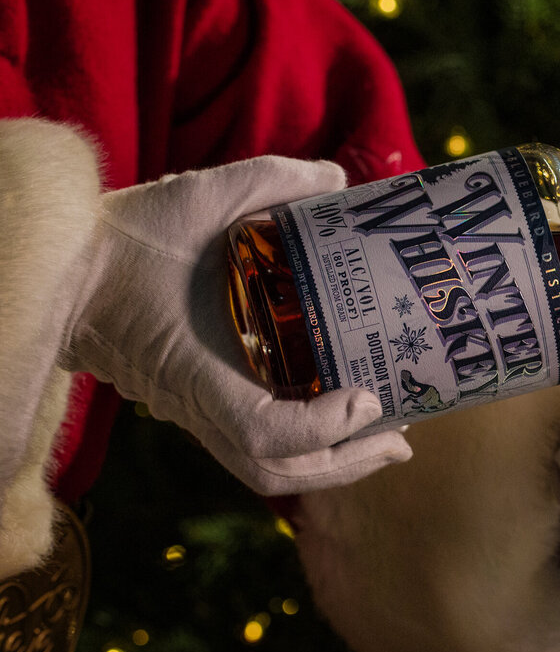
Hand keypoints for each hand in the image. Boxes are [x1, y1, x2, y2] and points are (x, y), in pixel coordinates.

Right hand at [59, 156, 411, 494]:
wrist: (66, 270)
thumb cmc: (129, 235)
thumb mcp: (199, 195)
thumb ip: (271, 182)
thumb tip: (338, 183)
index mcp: (191, 364)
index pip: (260, 431)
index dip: (320, 428)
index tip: (367, 399)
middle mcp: (194, 402)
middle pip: (273, 470)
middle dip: (345, 464)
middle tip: (401, 439)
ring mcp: (195, 411)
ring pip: (264, 469)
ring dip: (330, 465)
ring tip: (386, 442)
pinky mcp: (199, 406)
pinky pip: (256, 446)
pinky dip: (304, 447)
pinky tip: (344, 423)